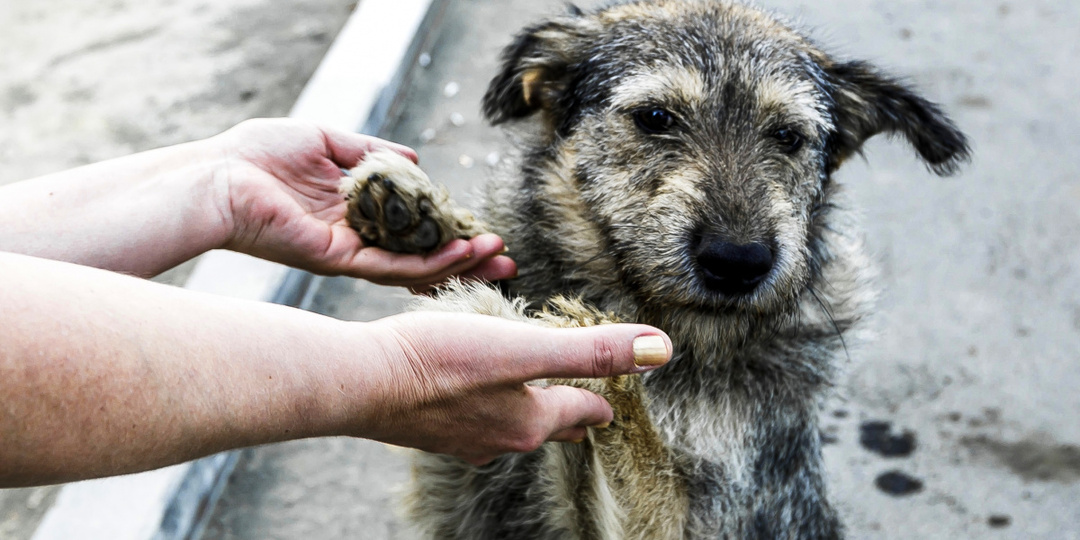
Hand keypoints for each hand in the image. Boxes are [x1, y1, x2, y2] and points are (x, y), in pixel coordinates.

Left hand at [210, 118, 515, 288]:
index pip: (414, 231)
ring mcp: (347, 255)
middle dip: (466, 263)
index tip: (486, 233)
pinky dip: (427, 263)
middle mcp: (356, 241)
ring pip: (414, 269)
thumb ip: (370, 152)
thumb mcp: (326, 142)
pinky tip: (459, 254)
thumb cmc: (258, 155)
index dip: (451, 234)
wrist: (217, 174)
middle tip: (507, 264)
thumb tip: (413, 159)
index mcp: (355, 216)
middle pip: (422, 258)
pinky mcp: (336, 260)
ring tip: (496, 258)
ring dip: (457, 264)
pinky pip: (390, 266)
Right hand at [357, 312, 671, 464]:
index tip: (614, 394)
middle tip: (586, 399)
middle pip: (550, 425)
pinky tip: (475, 398)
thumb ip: (591, 350)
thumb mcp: (525, 347)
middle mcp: (502, 438)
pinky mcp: (431, 429)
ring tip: (534, 395)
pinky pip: (474, 421)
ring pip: (511, 426)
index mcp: (532, 420)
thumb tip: (661, 350)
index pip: (585, 409)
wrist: (360, 383)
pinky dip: (488, 407)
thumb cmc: (440, 360)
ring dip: (528, 409)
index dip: (605, 396)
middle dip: (571, 411)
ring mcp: (464, 438)